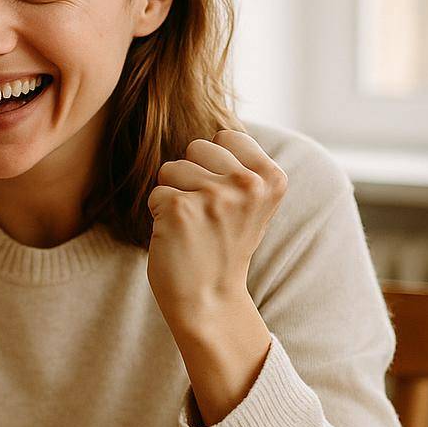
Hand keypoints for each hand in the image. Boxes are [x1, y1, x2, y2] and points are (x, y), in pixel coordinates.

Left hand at [145, 128, 286, 333]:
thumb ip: (240, 165)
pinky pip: (155, 193)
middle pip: (196, 147)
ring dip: (173, 196)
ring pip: (171, 168)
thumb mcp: (250, 203)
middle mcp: (247, 184)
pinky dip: (159, 216)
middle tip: (205, 216)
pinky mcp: (180, 209)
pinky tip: (178, 238)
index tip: (225, 200)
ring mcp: (214, 196)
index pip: (225, 136)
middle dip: (192, 177)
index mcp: (272, 177)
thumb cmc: (223, 246)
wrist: (209, 301)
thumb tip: (213, 126)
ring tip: (192, 227)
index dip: (215, 165)